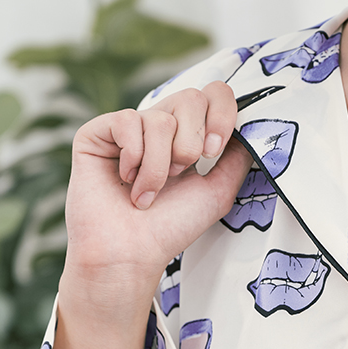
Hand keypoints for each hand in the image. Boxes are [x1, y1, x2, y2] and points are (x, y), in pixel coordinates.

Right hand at [61, 81, 252, 306]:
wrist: (132, 253)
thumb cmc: (169, 228)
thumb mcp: (217, 191)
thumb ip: (237, 156)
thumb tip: (250, 127)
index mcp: (186, 136)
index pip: (213, 95)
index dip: (221, 116)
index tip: (213, 155)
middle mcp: (157, 127)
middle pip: (191, 99)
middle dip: (191, 145)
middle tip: (178, 176)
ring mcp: (127, 129)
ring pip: (160, 119)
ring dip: (160, 166)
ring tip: (148, 192)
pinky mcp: (96, 134)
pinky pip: (127, 122)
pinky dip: (133, 158)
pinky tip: (125, 180)